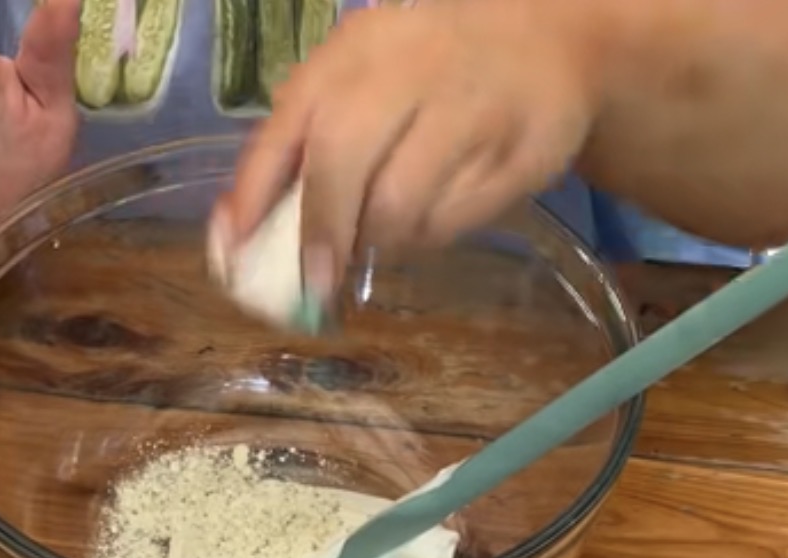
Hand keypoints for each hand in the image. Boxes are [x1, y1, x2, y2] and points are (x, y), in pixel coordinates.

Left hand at [215, 0, 600, 298]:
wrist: (552, 44)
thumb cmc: (430, 75)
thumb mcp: (362, 84)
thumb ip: (299, 147)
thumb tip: (235, 231)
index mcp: (358, 49)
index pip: (290, 123)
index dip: (256, 193)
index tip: (237, 252)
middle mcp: (412, 66)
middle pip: (342, 158)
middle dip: (321, 232)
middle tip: (315, 283)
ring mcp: (474, 105)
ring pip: (401, 202)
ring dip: (379, 240)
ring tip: (383, 234)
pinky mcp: (524, 150)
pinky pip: (455, 219)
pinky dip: (430, 237)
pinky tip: (433, 217)